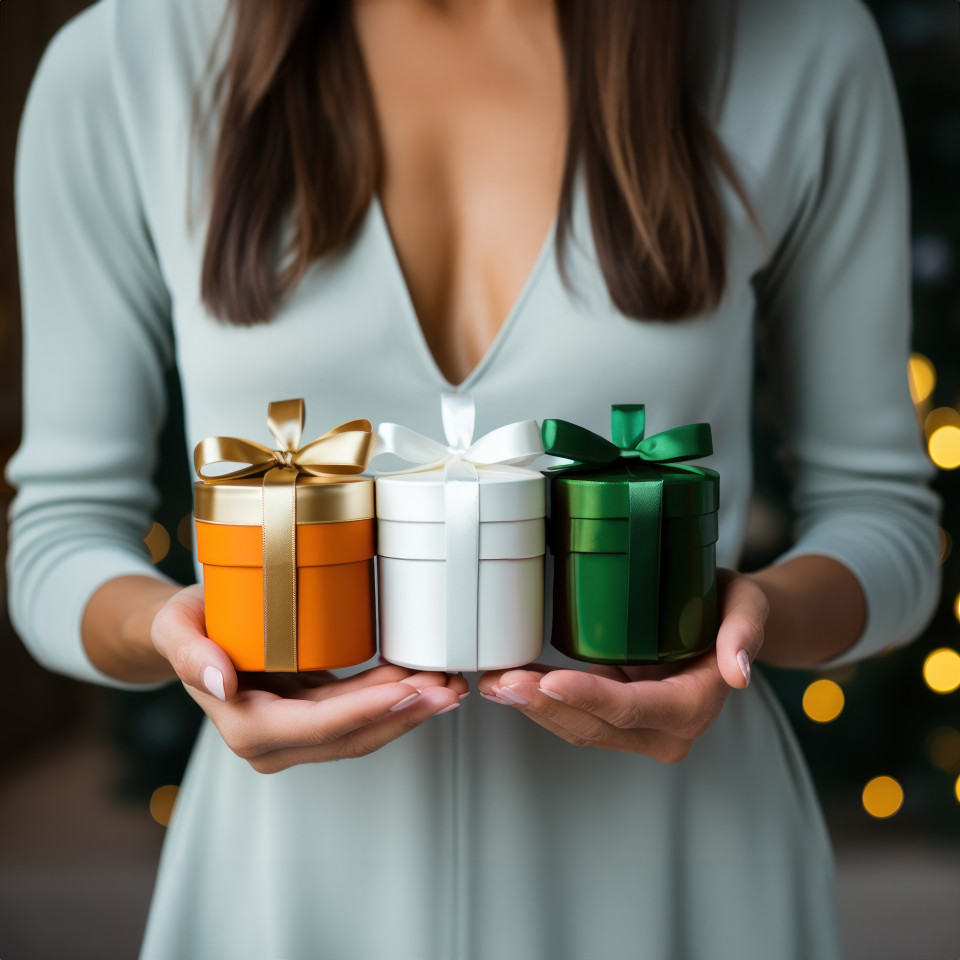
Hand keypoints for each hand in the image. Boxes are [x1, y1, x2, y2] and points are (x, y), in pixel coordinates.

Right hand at [151, 585, 467, 772]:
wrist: (190, 631)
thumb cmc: (185, 623)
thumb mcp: (175, 627)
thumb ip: (188, 654)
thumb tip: (219, 684)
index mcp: (244, 726)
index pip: (315, 726)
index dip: (364, 711)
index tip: (405, 689)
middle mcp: (273, 741)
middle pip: (350, 735)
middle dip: (404, 714)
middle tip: (447, 686)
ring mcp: (296, 733)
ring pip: (364, 730)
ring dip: (410, 711)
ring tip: (450, 685)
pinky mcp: (315, 716)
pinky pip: (361, 714)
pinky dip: (396, 700)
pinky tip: (426, 680)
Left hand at [478, 568, 767, 762]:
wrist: (731, 622)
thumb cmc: (736, 607)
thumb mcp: (749, 606)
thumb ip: (744, 632)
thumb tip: (738, 672)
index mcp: (695, 705)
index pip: (634, 709)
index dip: (591, 697)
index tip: (550, 680)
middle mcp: (666, 729)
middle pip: (595, 726)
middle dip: (544, 705)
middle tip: (500, 680)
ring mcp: (639, 728)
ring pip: (578, 727)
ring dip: (533, 707)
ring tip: (492, 680)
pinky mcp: (617, 715)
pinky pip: (575, 715)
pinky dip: (542, 700)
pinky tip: (510, 681)